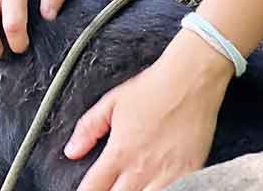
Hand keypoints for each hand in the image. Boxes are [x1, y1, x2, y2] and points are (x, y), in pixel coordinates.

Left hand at [64, 30, 233, 190]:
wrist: (190, 82)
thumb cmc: (153, 89)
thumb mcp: (111, 102)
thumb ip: (89, 128)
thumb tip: (72, 150)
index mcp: (120, 152)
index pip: (94, 187)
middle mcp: (142, 169)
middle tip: (106, 187)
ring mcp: (167, 176)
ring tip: (128, 187)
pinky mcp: (189, 175)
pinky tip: (152, 186)